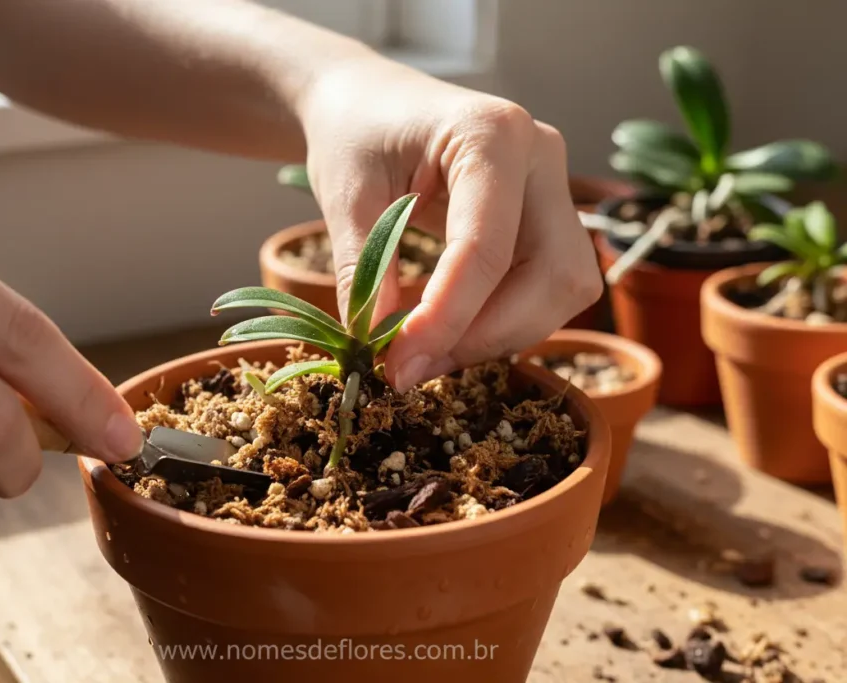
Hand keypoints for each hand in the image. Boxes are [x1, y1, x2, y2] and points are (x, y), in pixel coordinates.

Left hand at [299, 60, 602, 391]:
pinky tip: (447, 330)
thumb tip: (379, 347)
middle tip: (412, 367)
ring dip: (498, 336)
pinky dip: (501, 322)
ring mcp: (554, 187)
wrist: (370, 104)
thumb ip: (365, 270)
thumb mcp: (346, 197)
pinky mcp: (548, 219)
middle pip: (552, 275)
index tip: (397, 364)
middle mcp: (541, 156)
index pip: (486, 246)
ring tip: (423, 352)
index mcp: (491, 133)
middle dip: (486, 335)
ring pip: (562, 290)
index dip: (447, 317)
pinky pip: (547, 289)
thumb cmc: (356, 135)